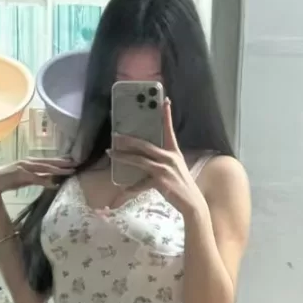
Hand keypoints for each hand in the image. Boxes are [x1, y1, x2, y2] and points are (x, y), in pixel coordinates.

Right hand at [0, 156, 76, 196]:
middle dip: (63, 163)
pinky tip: (54, 185)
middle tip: (76, 163)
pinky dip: (45, 181)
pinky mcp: (20, 174)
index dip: (61, 160)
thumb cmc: (8, 180)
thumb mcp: (26, 179)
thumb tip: (50, 180)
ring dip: (57, 170)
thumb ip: (37, 178)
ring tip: (69, 171)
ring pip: (44, 168)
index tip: (73, 161)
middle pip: (49, 162)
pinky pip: (35, 178)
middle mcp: (28, 162)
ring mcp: (24, 167)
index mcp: (30, 162)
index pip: (48, 160)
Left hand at [111, 99, 207, 217]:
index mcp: (174, 152)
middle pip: (145, 145)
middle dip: (129, 139)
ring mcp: (164, 168)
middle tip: (115, 135)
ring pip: (139, 160)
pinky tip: (122, 190)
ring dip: (123, 156)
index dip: (167, 115)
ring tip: (111, 153)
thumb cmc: (182, 186)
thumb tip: (147, 160)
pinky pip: (141, 183)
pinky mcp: (160, 180)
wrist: (191, 202)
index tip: (164, 100)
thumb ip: (163, 161)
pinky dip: (131, 189)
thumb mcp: (175, 169)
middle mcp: (169, 157)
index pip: (169, 130)